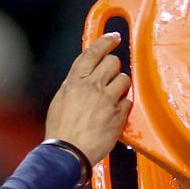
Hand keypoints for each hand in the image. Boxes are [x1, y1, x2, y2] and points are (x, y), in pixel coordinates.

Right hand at [44, 32, 132, 164]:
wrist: (68, 151)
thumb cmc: (61, 130)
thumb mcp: (61, 99)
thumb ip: (75, 84)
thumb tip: (84, 77)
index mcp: (75, 81)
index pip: (92, 52)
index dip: (105, 41)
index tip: (114, 37)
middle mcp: (92, 86)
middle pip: (114, 62)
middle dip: (115, 67)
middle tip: (111, 75)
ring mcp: (107, 100)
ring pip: (125, 78)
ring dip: (122, 85)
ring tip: (113, 96)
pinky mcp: (119, 114)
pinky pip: (129, 100)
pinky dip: (124, 104)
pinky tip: (115, 112)